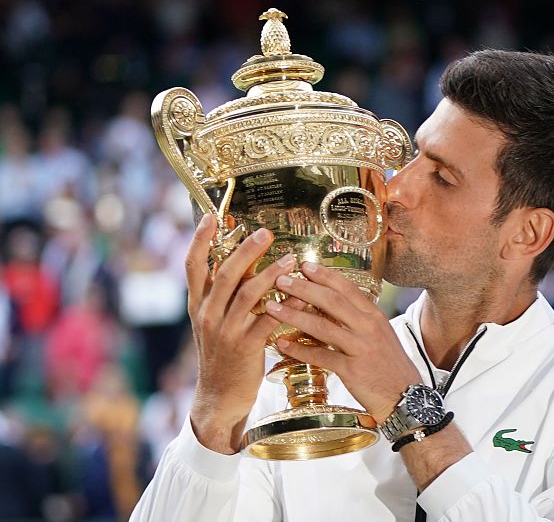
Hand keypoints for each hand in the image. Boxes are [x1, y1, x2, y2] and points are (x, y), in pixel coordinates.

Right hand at [185, 214, 302, 453]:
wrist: (219, 397)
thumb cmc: (222, 354)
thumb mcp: (212, 322)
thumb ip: (222, 295)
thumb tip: (239, 261)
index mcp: (198, 305)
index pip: (193, 266)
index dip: (200, 240)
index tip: (211, 216)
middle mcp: (207, 314)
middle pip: (224, 274)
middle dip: (246, 250)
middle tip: (265, 232)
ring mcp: (225, 331)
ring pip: (247, 294)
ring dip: (271, 273)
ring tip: (290, 258)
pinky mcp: (245, 347)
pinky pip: (268, 320)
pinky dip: (286, 305)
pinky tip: (301, 294)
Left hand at [265, 262, 421, 422]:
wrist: (406, 396)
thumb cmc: (389, 364)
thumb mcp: (379, 334)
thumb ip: (358, 318)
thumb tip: (331, 303)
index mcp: (374, 315)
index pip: (347, 288)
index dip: (324, 275)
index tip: (305, 265)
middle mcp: (368, 327)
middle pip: (332, 301)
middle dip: (304, 288)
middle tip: (281, 280)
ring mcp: (361, 348)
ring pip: (322, 326)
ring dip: (294, 315)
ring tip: (272, 307)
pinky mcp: (352, 370)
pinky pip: (321, 356)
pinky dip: (299, 350)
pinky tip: (282, 345)